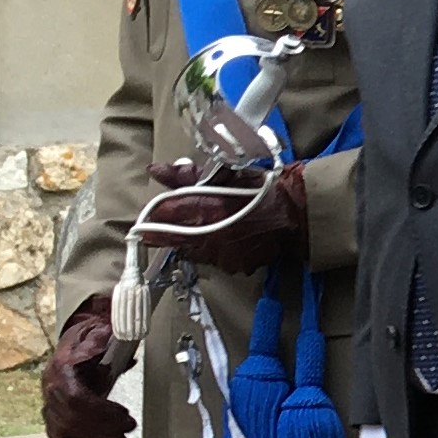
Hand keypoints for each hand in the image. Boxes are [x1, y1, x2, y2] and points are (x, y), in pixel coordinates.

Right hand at [40, 291, 132, 437]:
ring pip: (66, 430)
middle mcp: (51, 388)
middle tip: (129, 430)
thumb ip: (101, 338)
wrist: (75, 341)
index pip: (76, 398)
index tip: (124, 414)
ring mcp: (50, 402)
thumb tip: (107, 335)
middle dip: (103, 428)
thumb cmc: (89, 339)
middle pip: (72, 418)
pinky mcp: (53, 413)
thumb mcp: (97, 333)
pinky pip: (57, 436)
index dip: (101, 410)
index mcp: (61, 369)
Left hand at [143, 156, 306, 273]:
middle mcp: (213, 238)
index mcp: (208, 212)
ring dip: (192, 244)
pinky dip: (212, 251)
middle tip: (167, 230)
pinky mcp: (238, 266)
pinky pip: (215, 261)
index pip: (168, 221)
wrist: (296, 212)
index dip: (151, 227)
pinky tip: (220, 240)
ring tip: (201, 231)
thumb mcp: (222, 174)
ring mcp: (226, 256)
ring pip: (196, 253)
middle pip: (179, 243)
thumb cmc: (259, 188)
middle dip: (172, 236)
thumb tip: (155, 170)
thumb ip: (186, 176)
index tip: (141, 230)